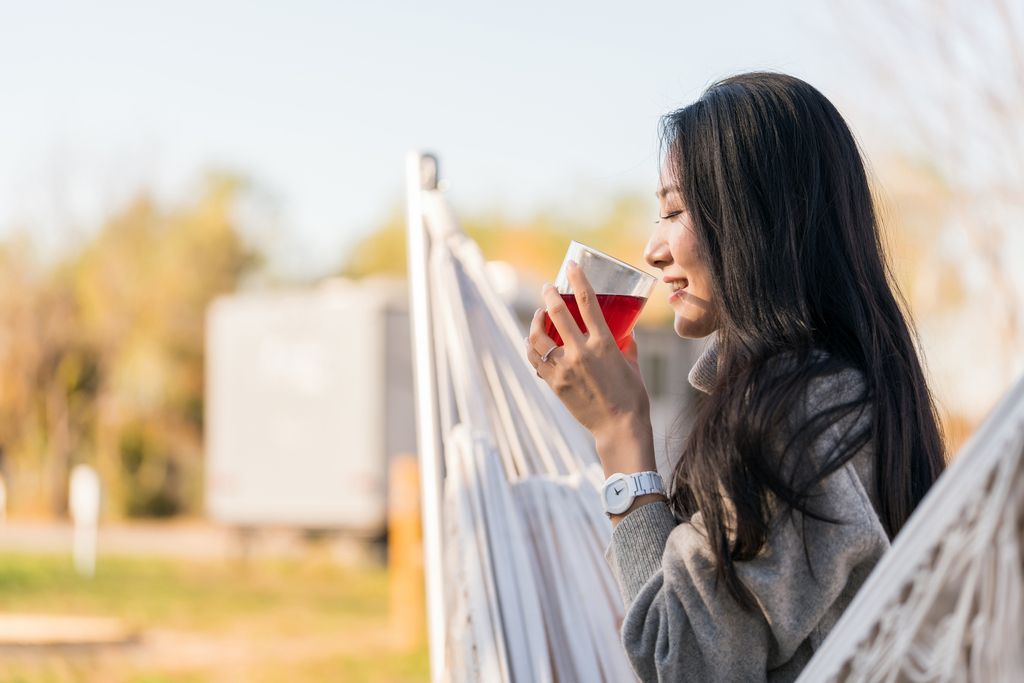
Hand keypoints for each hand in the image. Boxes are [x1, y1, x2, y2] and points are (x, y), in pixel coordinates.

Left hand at [525, 261, 656, 477]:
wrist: (619, 428)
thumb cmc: (632, 397)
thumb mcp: (633, 365)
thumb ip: (628, 345)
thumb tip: (626, 333)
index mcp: (604, 343)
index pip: (588, 301)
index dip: (577, 279)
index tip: (570, 266)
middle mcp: (582, 351)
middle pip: (557, 313)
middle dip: (549, 295)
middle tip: (547, 288)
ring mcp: (565, 368)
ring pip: (538, 336)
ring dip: (535, 321)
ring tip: (538, 316)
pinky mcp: (554, 383)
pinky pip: (535, 360)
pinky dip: (531, 348)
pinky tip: (532, 342)